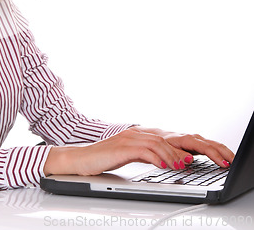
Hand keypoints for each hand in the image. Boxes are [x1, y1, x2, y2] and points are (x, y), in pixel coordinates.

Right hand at [44, 127, 234, 176]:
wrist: (81, 159)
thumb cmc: (106, 158)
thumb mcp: (133, 156)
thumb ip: (152, 154)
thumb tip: (172, 161)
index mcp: (145, 134)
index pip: (177, 136)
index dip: (198, 144)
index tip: (216, 155)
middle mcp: (141, 132)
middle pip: (174, 136)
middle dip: (197, 147)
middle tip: (214, 157)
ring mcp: (131, 138)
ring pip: (161, 143)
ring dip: (175, 155)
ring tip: (186, 165)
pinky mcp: (123, 146)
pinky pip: (145, 151)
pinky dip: (158, 158)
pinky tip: (165, 166)